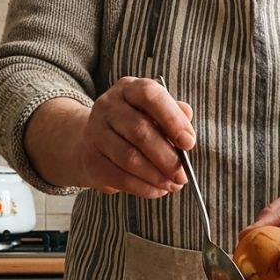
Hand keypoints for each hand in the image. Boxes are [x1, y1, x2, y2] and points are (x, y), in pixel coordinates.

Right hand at [78, 76, 194, 197]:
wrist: (92, 142)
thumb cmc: (134, 127)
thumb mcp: (154, 113)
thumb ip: (174, 116)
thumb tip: (187, 132)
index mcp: (129, 89)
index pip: (150, 95)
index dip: (172, 119)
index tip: (189, 142)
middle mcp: (108, 106)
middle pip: (139, 131)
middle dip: (167, 157)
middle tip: (183, 175)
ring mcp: (95, 132)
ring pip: (129, 158)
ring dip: (156, 176)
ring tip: (173, 185)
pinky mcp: (91, 159)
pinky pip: (120, 177)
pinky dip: (143, 187)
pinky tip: (157, 190)